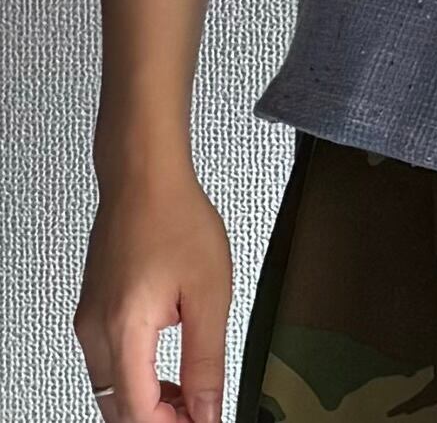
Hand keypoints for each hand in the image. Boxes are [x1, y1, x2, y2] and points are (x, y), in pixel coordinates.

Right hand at [73, 164, 232, 422]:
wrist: (144, 176)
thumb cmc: (176, 217)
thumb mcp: (210, 291)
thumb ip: (207, 358)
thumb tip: (208, 407)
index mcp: (123, 330)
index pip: (138, 412)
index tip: (203, 420)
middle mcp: (95, 331)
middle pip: (117, 408)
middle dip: (158, 418)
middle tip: (198, 412)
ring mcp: (89, 320)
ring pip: (110, 389)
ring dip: (147, 402)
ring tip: (190, 396)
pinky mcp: (93, 310)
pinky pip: (107, 363)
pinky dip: (135, 377)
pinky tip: (167, 369)